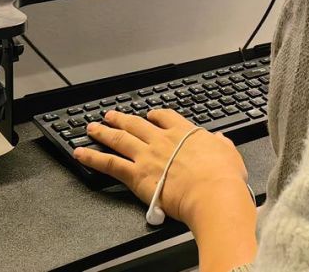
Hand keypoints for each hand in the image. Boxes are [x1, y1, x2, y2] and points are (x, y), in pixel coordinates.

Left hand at [75, 110, 252, 229]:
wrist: (212, 192)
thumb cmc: (222, 177)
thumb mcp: (228, 153)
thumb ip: (221, 145)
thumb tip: (221, 141)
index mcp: (185, 133)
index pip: (165, 117)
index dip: (154, 115)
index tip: (149, 116)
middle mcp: (162, 140)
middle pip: (136, 124)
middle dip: (122, 119)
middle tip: (111, 115)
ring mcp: (147, 155)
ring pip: (119, 138)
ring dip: (103, 132)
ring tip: (91, 128)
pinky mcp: (136, 174)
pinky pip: (108, 162)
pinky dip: (92, 157)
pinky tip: (80, 153)